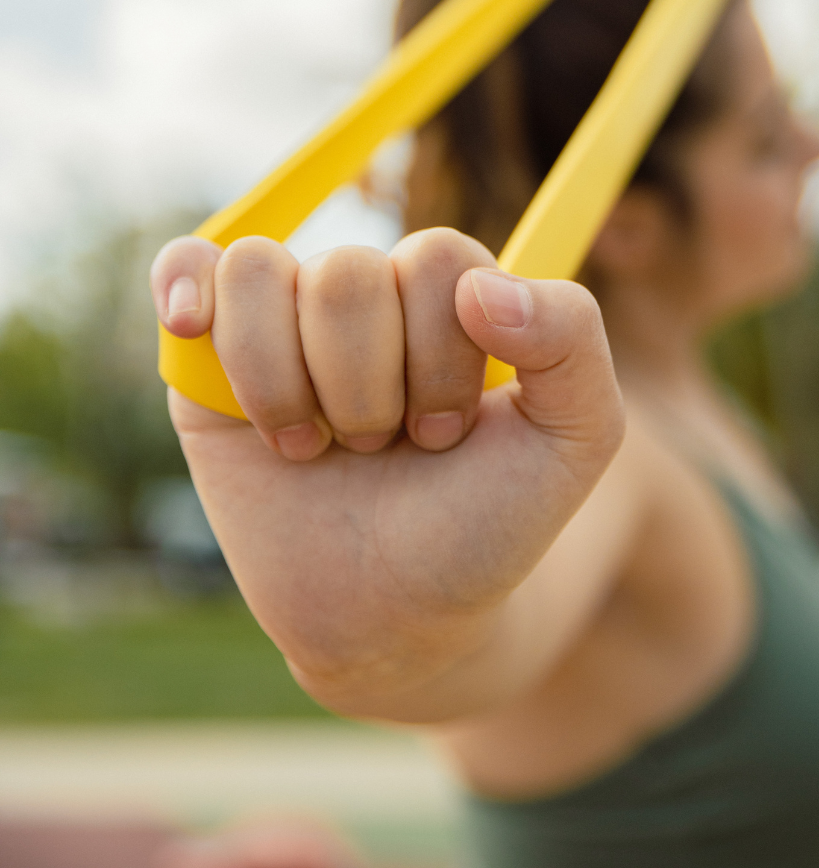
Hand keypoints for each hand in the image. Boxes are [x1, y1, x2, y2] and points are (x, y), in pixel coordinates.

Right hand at [150, 229, 624, 712]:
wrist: (396, 617)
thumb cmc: (485, 522)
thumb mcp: (575, 437)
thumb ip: (572, 338)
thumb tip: (481, 285)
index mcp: (451, 295)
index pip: (436, 259)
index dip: (440, 356)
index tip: (446, 433)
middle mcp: (370, 298)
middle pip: (346, 274)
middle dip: (368, 388)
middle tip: (382, 446)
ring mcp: (288, 323)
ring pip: (259, 272)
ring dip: (289, 385)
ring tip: (318, 444)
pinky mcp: (211, 363)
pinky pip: (190, 265)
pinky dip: (184, 280)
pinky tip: (191, 323)